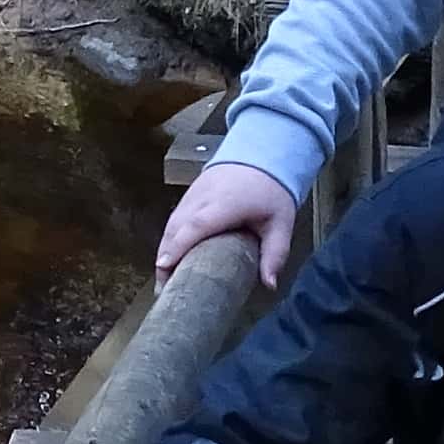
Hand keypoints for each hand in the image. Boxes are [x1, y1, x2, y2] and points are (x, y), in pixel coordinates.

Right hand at [157, 157, 301, 286]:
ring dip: (163, 250)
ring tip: (163, 280)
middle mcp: (204, 198)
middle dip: (165, 257)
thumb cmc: (271, 192)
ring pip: (171, 224)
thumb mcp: (281, 224)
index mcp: (227, 204)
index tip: (164, 266)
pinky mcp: (189, 195)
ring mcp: (193, 194)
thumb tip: (269, 285)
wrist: (260, 154)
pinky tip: (168, 259)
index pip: (197, 225)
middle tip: (162, 289)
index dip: (179, 245)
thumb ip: (275, 253)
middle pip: (176, 228)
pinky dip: (168, 239)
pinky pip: (173, 219)